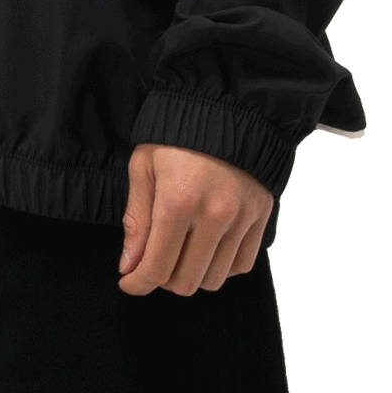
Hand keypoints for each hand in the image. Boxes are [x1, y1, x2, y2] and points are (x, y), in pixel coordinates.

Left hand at [118, 143, 273, 296]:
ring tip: (180, 254)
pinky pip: (241, 264)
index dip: (138, 284)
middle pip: (186, 281)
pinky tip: (206, 249)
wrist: (227, 108)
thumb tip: (130, 266)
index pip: (157, 268)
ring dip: (192, 275)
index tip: (130, 282)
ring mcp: (243, 217)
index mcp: (179, 201)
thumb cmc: (178, 134)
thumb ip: (137, 220)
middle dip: (162, 280)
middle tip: (153, 262)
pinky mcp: (261, 216)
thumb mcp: (144, 167)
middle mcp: (215, 214)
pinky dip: (220, 266)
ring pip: (214, 279)